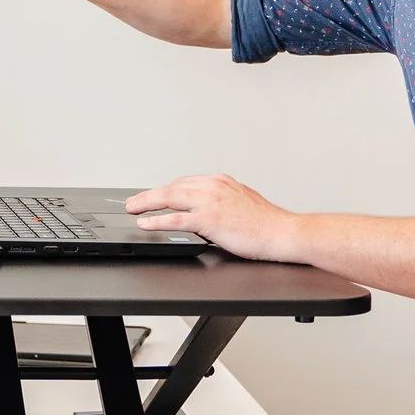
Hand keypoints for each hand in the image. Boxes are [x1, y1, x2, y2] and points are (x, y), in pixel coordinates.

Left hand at [124, 174, 298, 260]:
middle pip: (172, 187)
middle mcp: (213, 186)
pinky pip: (175, 219)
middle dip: (149, 195)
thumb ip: (221, 202)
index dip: (165, 190)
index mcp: (221, 181)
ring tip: (133, 210)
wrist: (281, 232)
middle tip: (133, 202)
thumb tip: (204, 212)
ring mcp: (210, 201)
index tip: (152, 196)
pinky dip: (156, 220)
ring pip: (169, 198)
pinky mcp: (209, 219)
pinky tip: (145, 224)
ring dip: (146, 204)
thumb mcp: (241, 202)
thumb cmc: (266, 223)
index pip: (184, 182)